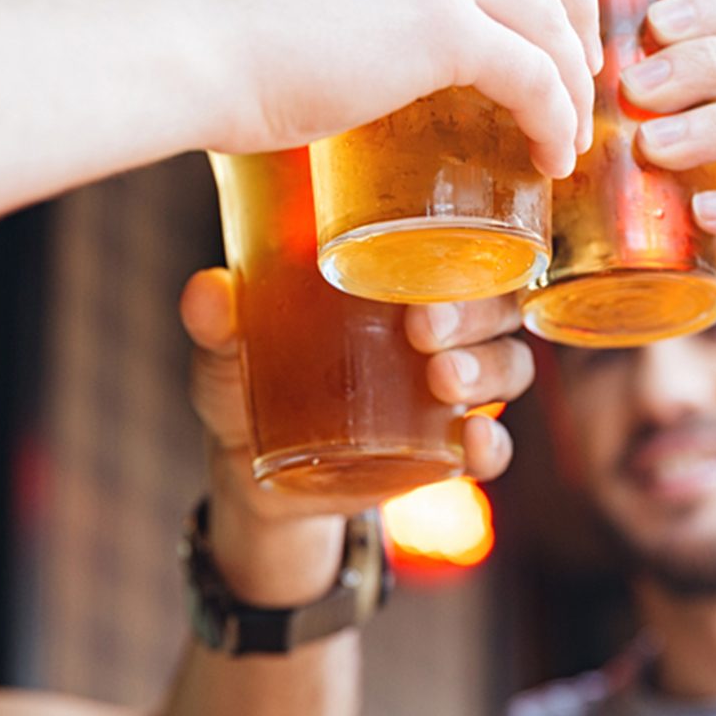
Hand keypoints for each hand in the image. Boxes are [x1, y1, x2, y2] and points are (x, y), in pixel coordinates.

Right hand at [127, 0, 601, 177]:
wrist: (163, 41)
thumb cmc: (190, 13)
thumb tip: (345, 4)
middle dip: (577, 0)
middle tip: (579, 57)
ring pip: (547, 11)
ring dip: (571, 76)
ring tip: (568, 125)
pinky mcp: (439, 28)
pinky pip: (532, 73)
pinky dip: (554, 116)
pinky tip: (551, 152)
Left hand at [179, 269, 532, 599]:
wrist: (253, 472)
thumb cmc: (251, 382)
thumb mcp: (228, 351)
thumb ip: (219, 322)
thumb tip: (208, 291)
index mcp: (401, 284)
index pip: (456, 247)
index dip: (458, 243)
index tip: (420, 250)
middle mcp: (442, 331)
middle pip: (495, 304)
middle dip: (472, 311)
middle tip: (424, 328)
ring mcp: (452, 392)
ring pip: (507, 367)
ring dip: (485, 370)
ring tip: (442, 380)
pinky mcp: (449, 452)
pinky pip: (495, 448)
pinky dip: (492, 446)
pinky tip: (470, 442)